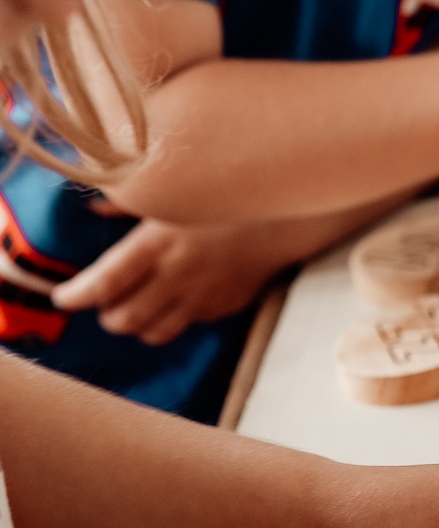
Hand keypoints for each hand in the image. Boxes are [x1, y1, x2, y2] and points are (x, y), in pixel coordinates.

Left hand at [50, 217, 288, 344]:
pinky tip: (175, 299)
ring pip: (150, 332)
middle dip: (107, 314)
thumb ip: (130, 202)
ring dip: (136, 324)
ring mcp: (202, 296)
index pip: (102, 283)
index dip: (75, 296)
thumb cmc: (225, 197)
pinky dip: (171, 319)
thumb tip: (93, 205)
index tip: (62, 297)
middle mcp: (177, 274)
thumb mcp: (174, 194)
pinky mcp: (224, 306)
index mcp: (158, 242)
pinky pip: (185, 325)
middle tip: (106, 301)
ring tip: (135, 306)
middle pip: (122, 318)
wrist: (287, 214)